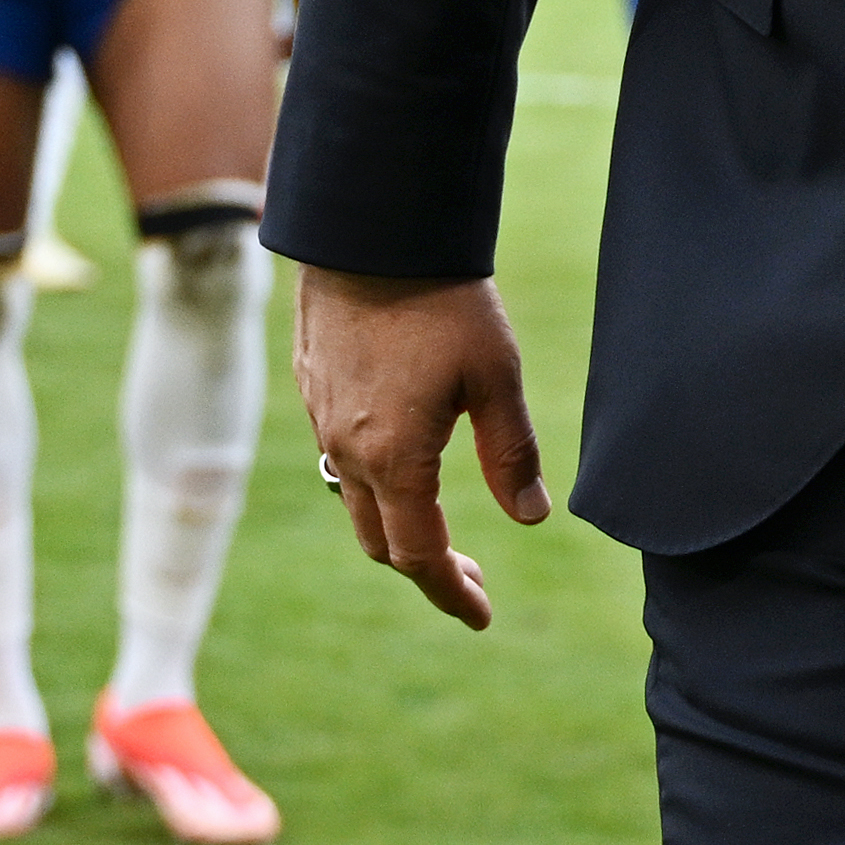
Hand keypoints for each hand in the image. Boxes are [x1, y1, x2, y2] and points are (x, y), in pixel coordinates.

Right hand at [293, 265, 550, 626]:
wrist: (369, 228)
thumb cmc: (442, 300)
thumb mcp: (496, 376)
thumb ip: (512, 452)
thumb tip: (532, 518)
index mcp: (394, 458)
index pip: (418, 554)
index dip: (450, 590)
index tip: (480, 615)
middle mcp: (347, 450)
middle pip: (380, 539)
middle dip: (426, 567)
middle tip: (473, 576)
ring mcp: (321, 419)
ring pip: (356, 498)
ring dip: (397, 524)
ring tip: (440, 526)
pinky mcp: (312, 387)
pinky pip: (339, 455)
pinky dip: (375, 480)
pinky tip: (404, 460)